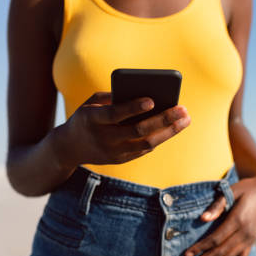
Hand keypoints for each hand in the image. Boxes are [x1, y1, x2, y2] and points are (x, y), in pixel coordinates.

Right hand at [56, 92, 190, 167]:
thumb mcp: (92, 103)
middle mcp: (103, 138)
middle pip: (138, 130)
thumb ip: (114, 97)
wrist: (70, 148)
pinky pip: (145, 149)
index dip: (133, 108)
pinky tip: (174, 127)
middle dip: (163, 120)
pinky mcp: (121, 160)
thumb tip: (146, 95)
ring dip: (169, 131)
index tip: (152, 100)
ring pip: (147, 143)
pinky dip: (160, 137)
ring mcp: (113, 152)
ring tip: (185, 119)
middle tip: (182, 109)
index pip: (115, 114)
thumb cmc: (86, 117)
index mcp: (92, 119)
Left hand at [182, 171, 255, 255]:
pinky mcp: (252, 242)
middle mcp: (245, 233)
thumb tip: (203, 219)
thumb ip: (217, 205)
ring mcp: (250, 239)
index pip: (215, 239)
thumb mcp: (232, 191)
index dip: (200, 248)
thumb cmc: (246, 189)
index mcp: (238, 220)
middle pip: (221, 252)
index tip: (186, 255)